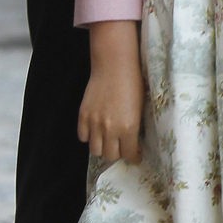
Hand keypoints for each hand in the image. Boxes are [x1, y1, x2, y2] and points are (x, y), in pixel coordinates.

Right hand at [78, 22, 143, 161]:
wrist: (115, 66)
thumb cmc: (133, 84)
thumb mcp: (139, 109)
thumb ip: (134, 128)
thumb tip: (133, 142)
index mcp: (129, 127)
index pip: (129, 155)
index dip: (133, 156)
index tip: (134, 155)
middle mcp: (110, 129)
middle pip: (110, 156)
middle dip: (117, 153)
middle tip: (121, 147)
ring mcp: (94, 123)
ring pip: (95, 150)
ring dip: (102, 148)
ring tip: (107, 140)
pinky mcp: (83, 115)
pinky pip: (83, 136)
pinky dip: (89, 136)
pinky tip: (95, 130)